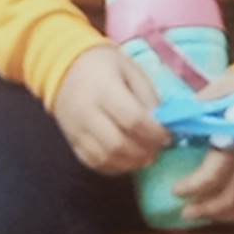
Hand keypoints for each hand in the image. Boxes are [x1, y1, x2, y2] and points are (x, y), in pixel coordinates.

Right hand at [51, 44, 173, 175]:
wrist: (64, 68)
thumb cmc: (103, 66)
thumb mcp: (130, 69)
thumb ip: (148, 95)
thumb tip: (163, 122)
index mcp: (104, 90)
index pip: (133, 119)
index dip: (154, 132)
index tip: (168, 136)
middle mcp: (87, 113)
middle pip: (118, 144)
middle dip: (144, 151)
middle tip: (158, 149)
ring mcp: (77, 130)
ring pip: (106, 158)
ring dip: (131, 162)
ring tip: (146, 156)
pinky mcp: (72, 141)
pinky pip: (93, 162)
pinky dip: (114, 166)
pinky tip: (128, 160)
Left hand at [165, 76, 233, 222]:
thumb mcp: (222, 88)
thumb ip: (199, 106)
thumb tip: (168, 123)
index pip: (215, 174)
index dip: (193, 187)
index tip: (175, 190)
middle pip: (230, 197)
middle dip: (204, 208)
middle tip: (184, 212)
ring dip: (221, 215)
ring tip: (201, 214)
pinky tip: (225, 213)